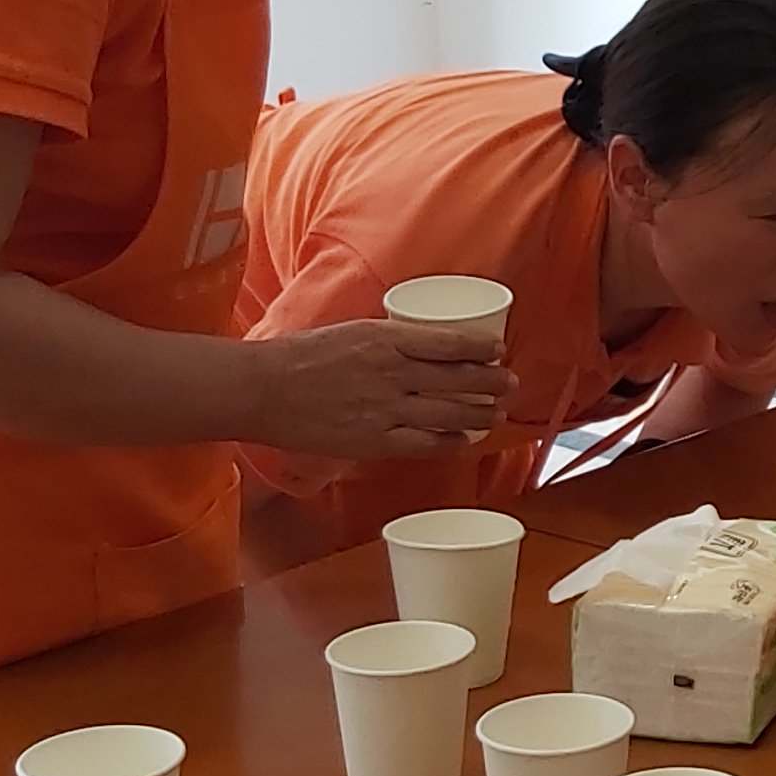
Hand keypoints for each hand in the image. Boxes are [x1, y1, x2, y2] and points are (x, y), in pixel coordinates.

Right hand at [249, 321, 512, 459]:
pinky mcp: (375, 440)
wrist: (265, 389)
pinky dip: (450, 441)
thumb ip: (386, 340)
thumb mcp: (350, 332)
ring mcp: (386, 408)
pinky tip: (464, 440)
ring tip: (497, 413)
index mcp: (386, 338)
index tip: (498, 350)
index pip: (449, 342)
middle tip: (511, 383)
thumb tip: (416, 346)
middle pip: (459, 378)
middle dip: (492, 382)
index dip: (481, 348)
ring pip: (450, 412)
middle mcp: (393, 372)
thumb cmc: (301, 357)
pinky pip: (425, 443)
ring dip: (480, 413)